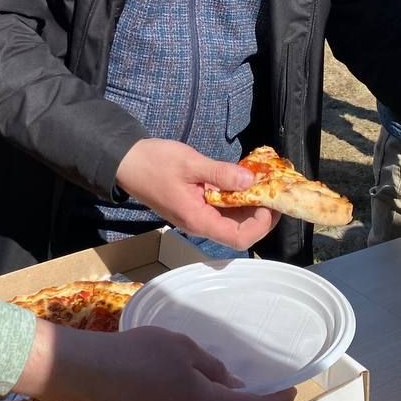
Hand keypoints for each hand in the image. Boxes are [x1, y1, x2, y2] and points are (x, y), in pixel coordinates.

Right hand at [17, 320, 294, 400]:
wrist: (90, 374)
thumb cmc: (140, 355)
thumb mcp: (183, 349)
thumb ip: (213, 369)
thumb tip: (230, 385)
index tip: (291, 391)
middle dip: (238, 396)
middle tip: (237, 371)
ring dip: (211, 397)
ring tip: (198, 367)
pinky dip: (190, 400)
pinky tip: (173, 377)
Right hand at [116, 139, 278, 250]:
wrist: (126, 162)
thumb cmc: (154, 163)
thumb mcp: (189, 164)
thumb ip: (220, 173)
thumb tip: (250, 181)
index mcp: (197, 219)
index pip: (237, 238)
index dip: (260, 225)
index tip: (269, 202)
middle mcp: (200, 223)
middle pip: (239, 230)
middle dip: (261, 214)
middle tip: (274, 190)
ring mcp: (198, 214)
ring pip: (232, 219)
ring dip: (251, 204)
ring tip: (264, 182)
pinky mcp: (196, 204)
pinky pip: (223, 207)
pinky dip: (238, 196)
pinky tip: (245, 179)